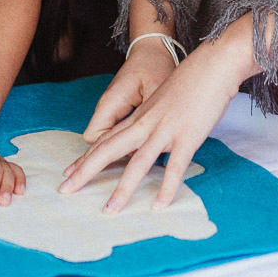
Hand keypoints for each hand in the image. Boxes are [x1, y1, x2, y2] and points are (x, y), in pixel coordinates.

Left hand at [61, 24, 256, 212]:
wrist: (212, 65)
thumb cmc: (192, 81)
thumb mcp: (163, 99)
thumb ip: (153, 119)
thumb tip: (147, 135)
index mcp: (140, 117)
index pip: (107, 140)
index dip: (87, 158)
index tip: (69, 172)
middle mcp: (146, 124)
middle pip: (109, 150)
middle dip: (85, 172)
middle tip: (65, 190)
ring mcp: (165, 131)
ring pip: (137, 164)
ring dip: (122, 190)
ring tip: (109, 211)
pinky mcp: (187, 137)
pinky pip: (174, 167)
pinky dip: (166, 188)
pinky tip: (159, 206)